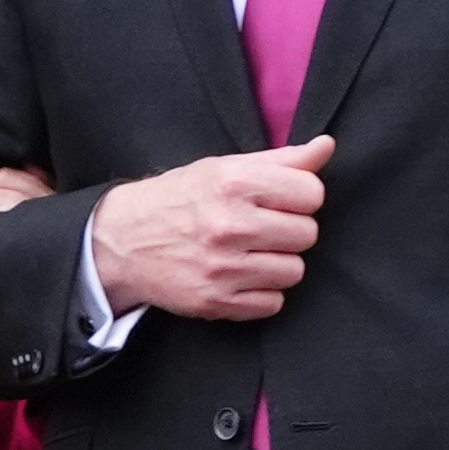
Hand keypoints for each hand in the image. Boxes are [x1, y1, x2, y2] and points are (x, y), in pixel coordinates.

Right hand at [91, 135, 336, 320]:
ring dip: (279, 263)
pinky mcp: (216, 302)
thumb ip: (280, 159)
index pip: (311, 193)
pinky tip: (241, 276)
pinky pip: (273, 303)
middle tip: (264, 227)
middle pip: (308, 234)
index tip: (282, 199)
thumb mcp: (224, 168)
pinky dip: (262, 292)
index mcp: (232, 183)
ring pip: (294, 271)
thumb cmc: (179, 199)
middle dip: (291, 230)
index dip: (301, 196)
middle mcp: (228, 225)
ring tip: (252, 252)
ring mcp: (222, 268)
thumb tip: (326, 145)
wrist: (122, 242)